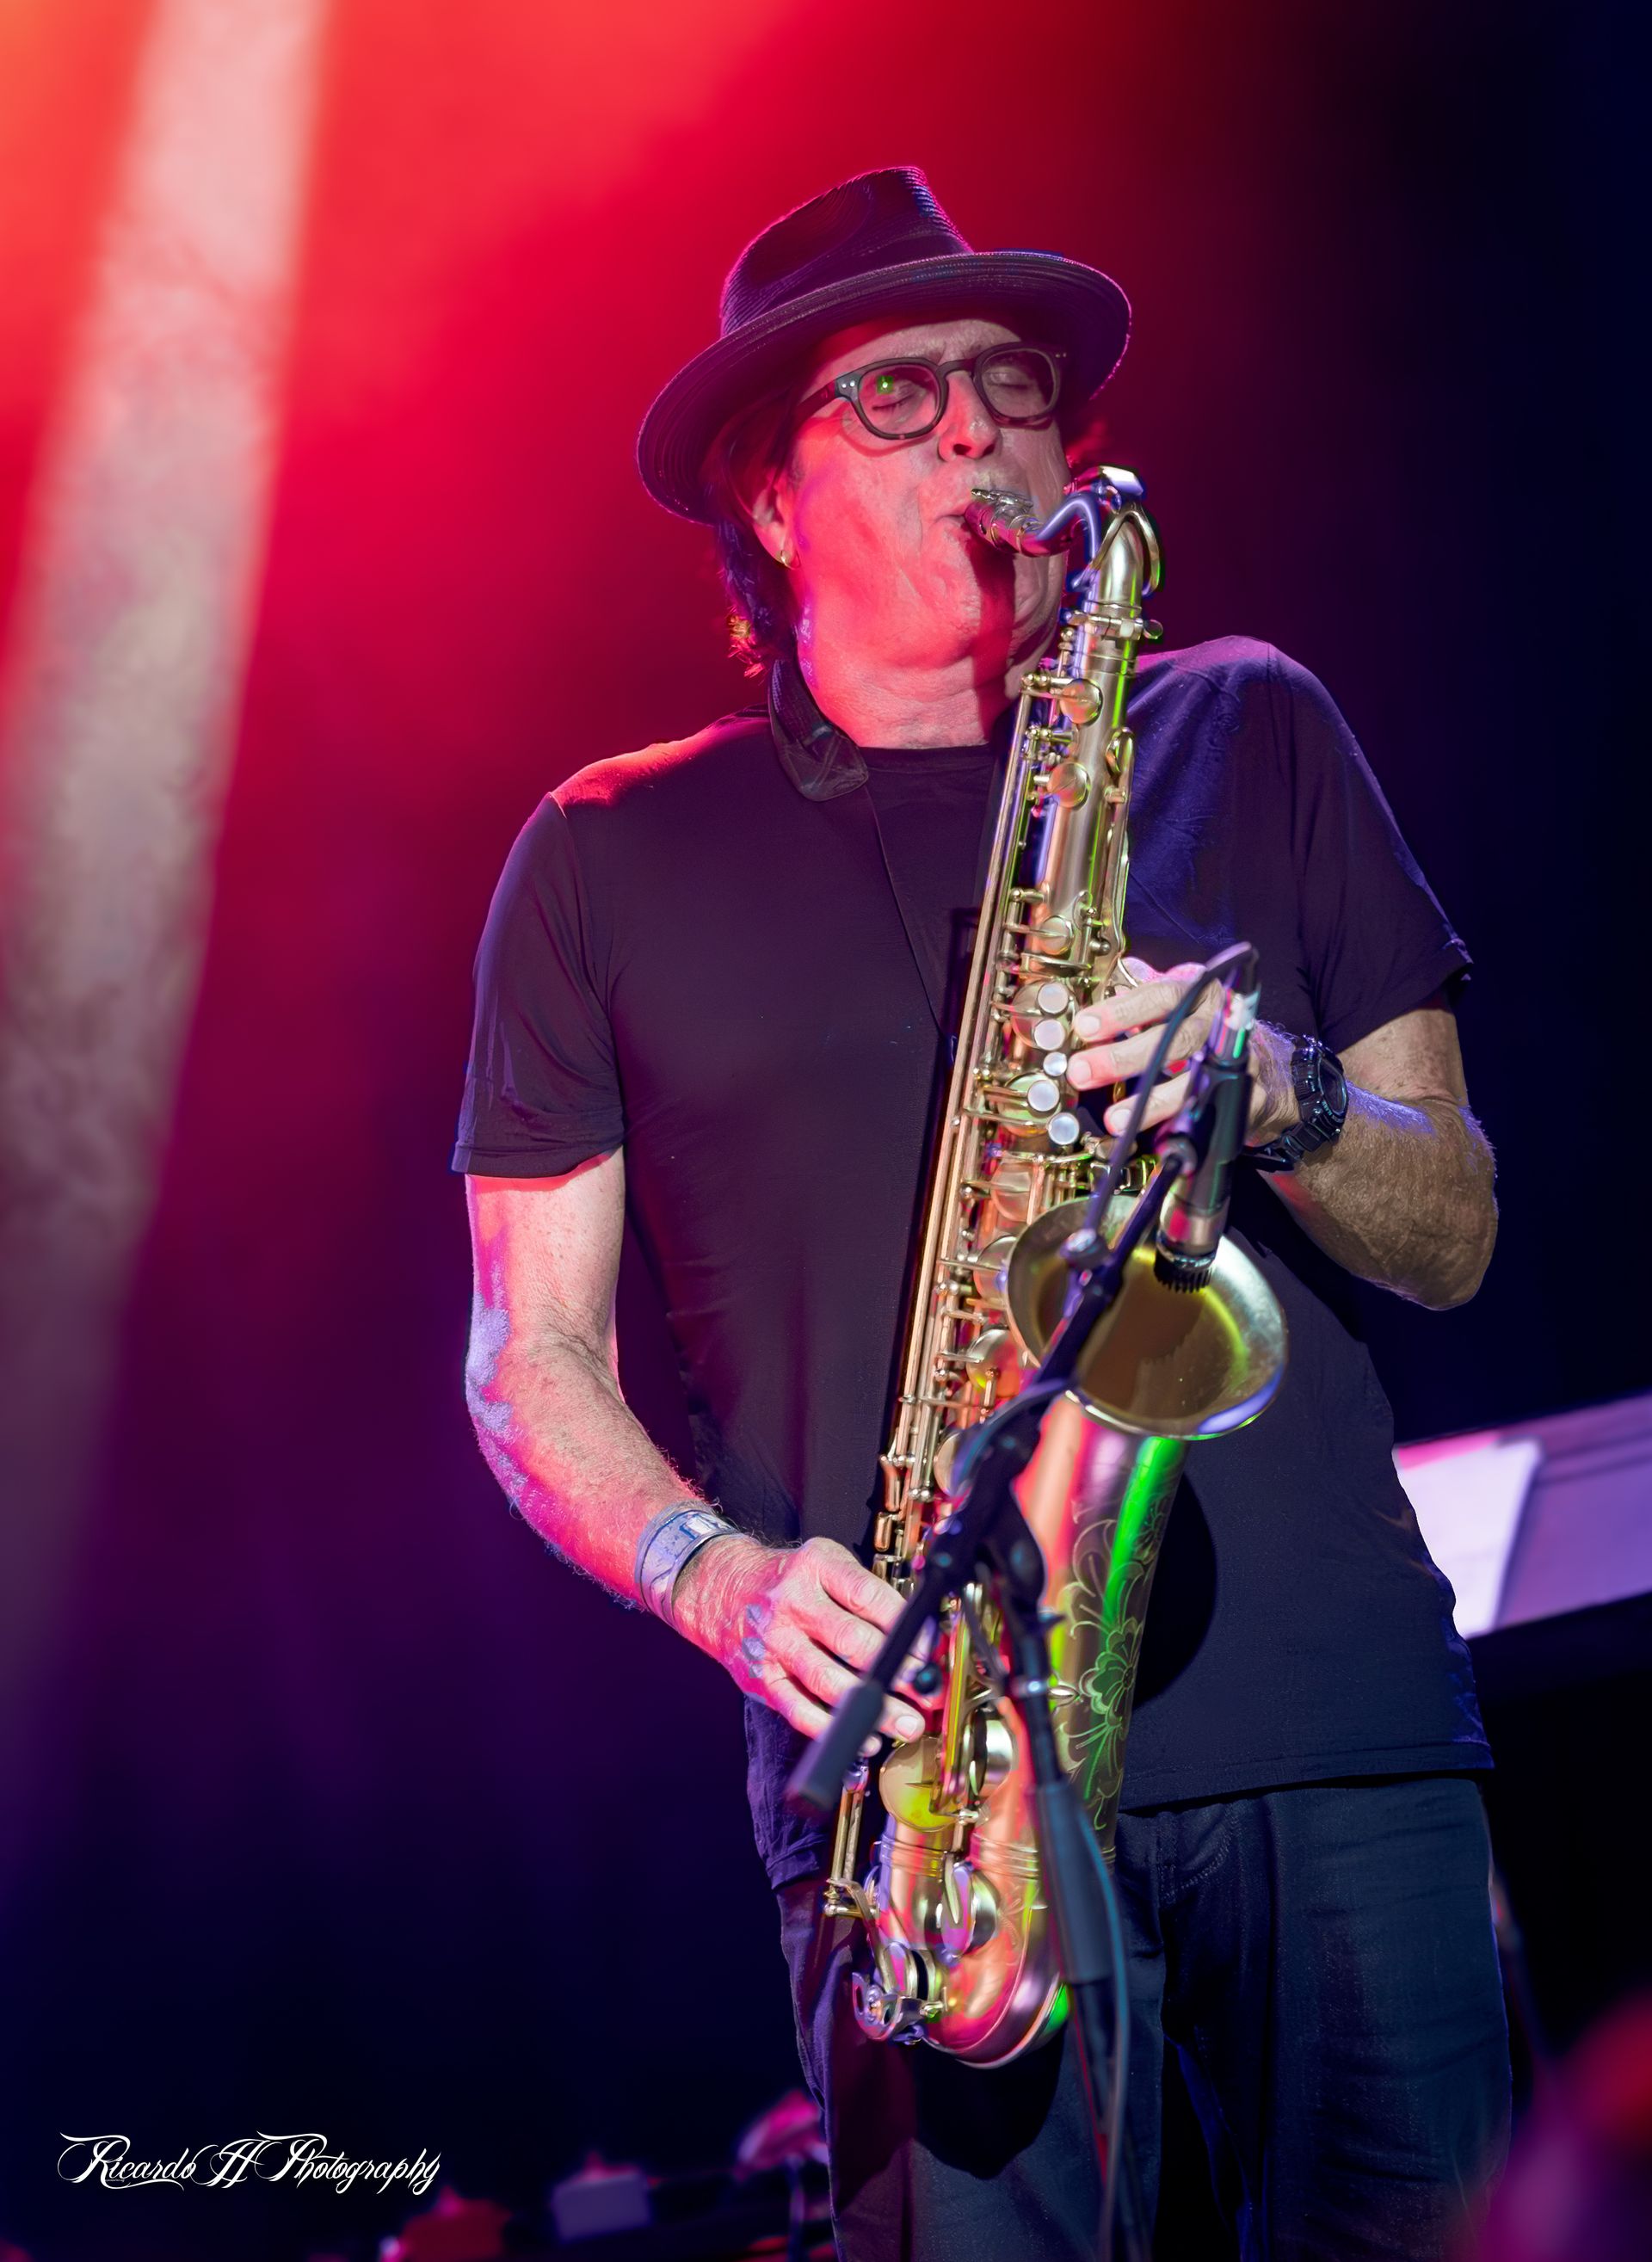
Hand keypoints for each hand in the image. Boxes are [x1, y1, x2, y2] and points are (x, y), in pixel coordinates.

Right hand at [672, 1533, 928, 1743]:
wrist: (723, 1588)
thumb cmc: (788, 1579)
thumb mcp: (827, 1564)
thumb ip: (868, 1594)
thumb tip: (919, 1638)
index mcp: (816, 1566)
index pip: (869, 1596)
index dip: (905, 1627)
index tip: (928, 1651)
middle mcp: (793, 1603)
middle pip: (852, 1642)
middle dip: (896, 1673)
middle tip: (926, 1692)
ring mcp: (774, 1643)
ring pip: (829, 1682)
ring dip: (874, 1709)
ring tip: (906, 1722)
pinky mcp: (761, 1677)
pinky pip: (799, 1710)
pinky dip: (833, 1729)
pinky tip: (862, 1738)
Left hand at [1065, 955, 1297, 1145]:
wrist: (1267, 1073)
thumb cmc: (1206, 1038)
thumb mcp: (1177, 1011)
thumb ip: (1138, 1007)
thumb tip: (1094, 1005)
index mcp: (1198, 996)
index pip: (1160, 997)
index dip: (1121, 1011)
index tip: (1084, 1026)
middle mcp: (1219, 1025)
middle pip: (1173, 1038)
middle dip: (1124, 1057)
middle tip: (1083, 1071)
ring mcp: (1236, 1061)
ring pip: (1193, 1080)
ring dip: (1151, 1101)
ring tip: (1115, 1118)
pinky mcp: (1248, 1097)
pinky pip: (1213, 1112)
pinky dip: (1183, 1126)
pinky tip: (1157, 1137)